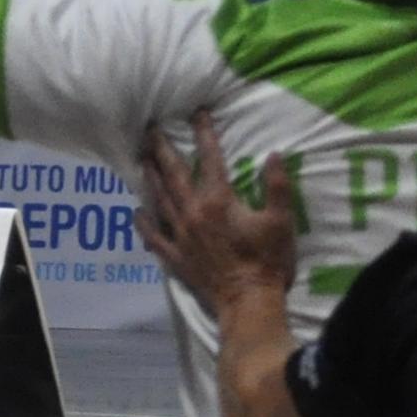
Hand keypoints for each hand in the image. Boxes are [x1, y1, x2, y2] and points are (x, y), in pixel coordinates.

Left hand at [130, 116, 297, 311]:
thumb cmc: (267, 261)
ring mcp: (180, 235)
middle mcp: (192, 213)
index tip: (198, 113)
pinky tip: (136, 212)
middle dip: (162, 149)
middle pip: (173, 174)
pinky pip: (154, 236)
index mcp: (217, 200)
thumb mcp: (280, 221)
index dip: (204, 133)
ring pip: (159, 199)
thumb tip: (274, 155)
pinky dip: (144, 223)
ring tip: (143, 160)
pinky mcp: (176, 257)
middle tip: (150, 129)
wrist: (248, 303)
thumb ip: (276, 186)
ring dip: (150, 177)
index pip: (210, 158)